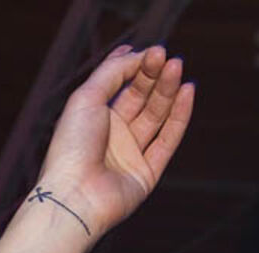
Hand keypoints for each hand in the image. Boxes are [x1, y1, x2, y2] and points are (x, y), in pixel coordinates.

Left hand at [34, 45, 194, 239]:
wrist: (74, 195)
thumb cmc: (72, 147)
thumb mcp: (86, 98)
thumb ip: (112, 72)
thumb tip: (138, 54)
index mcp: (91, 119)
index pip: (119, 86)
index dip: (135, 66)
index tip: (150, 50)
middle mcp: (111, 136)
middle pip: (140, 98)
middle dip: (153, 75)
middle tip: (166, 56)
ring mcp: (129, 155)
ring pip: (156, 115)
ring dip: (168, 89)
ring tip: (177, 66)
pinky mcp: (146, 173)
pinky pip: (168, 139)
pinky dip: (179, 115)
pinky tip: (187, 90)